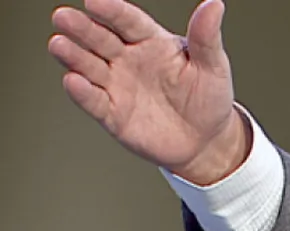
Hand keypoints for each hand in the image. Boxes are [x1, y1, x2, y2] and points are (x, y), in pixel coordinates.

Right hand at [48, 0, 249, 184]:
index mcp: (150, 41)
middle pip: (100, 39)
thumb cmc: (208, 98)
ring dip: (73, 56)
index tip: (94, 0)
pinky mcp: (113, 113)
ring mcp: (118, 85)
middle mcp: (128, 59)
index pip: (128, 21)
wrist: (206, 140)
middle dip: (81, 28)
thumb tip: (214, 5)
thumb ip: (207, 37)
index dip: (112, 10)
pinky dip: (83, 92)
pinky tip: (73, 81)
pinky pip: (95, 101)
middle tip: (63, 17)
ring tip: (58, 45)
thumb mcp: (214, 66)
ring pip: (90, 66)